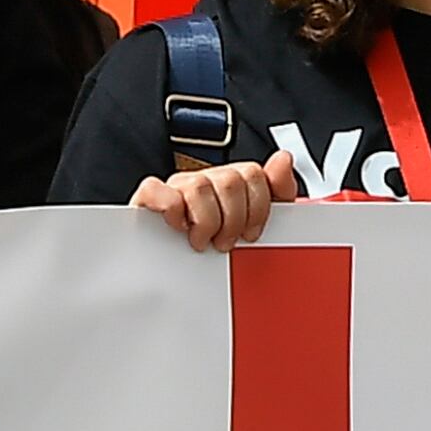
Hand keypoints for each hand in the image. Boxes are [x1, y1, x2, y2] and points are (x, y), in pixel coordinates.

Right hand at [129, 149, 302, 251]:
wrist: (173, 271)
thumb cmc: (214, 245)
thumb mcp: (256, 222)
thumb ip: (276, 191)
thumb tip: (283, 160)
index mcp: (228, 183)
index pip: (252, 174)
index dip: (258, 208)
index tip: (250, 232)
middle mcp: (203, 181)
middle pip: (230, 180)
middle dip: (234, 219)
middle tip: (225, 241)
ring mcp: (175, 187)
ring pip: (199, 186)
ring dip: (206, 222)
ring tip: (203, 240)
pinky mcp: (148, 198)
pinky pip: (158, 189)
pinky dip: (171, 210)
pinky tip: (180, 228)